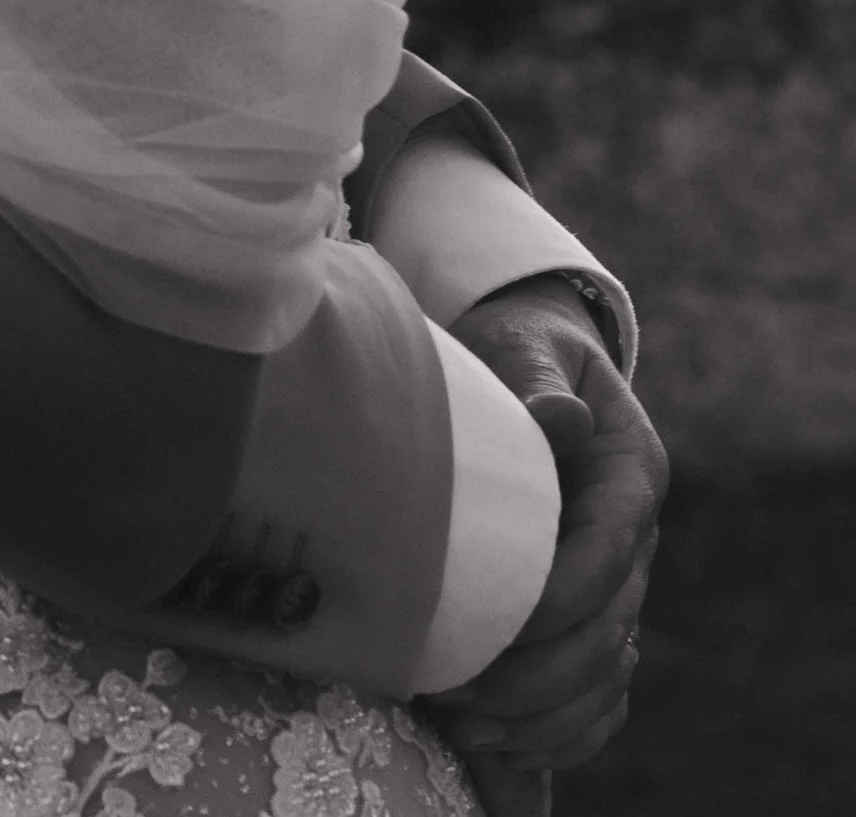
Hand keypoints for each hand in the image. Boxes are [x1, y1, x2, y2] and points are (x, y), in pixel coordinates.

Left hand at [430, 278, 665, 784]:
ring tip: (465, 725)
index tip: (481, 628)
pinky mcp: (595, 608)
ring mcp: (621, 578)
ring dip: (542, 712)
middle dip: (534, 674)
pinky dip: (559, 727)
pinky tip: (500, 742)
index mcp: (632, 472)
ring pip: (605, 674)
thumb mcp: (526, 348)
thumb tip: (560, 421)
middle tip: (454, 692)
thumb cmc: (518, 349)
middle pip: (606, 631)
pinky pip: (599, 691)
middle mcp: (636, 535)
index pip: (603, 555)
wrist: (528, 360)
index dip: (550, 603)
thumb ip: (538, 385)